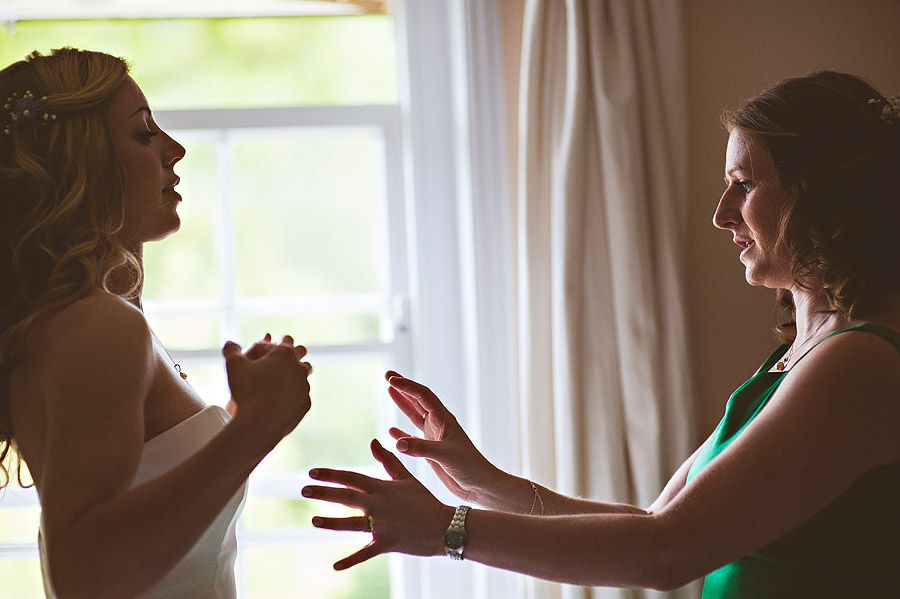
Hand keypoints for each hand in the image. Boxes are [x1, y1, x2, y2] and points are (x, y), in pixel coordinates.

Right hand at [223, 334, 311, 441]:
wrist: (260, 423)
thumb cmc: (246, 391)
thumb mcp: (234, 365)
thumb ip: (231, 350)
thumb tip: (229, 343)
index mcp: (284, 353)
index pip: (270, 345)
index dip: (257, 350)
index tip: (248, 360)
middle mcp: (299, 367)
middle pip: (295, 355)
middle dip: (282, 358)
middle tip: (270, 364)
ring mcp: (305, 386)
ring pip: (301, 376)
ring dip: (290, 376)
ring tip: (277, 380)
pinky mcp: (305, 403)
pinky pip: (299, 396)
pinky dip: (291, 396)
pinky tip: (280, 400)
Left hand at [303, 439, 452, 569]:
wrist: (445, 525)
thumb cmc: (425, 500)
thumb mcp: (406, 478)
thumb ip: (388, 461)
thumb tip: (373, 441)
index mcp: (382, 487)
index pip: (352, 478)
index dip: (331, 474)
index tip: (312, 472)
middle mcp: (380, 504)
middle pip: (347, 497)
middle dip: (324, 493)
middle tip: (304, 490)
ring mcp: (383, 524)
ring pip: (353, 523)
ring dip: (332, 522)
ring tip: (313, 521)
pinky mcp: (387, 542)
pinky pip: (366, 552)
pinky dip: (351, 560)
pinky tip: (335, 565)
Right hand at [386, 371, 500, 504]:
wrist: (479, 485)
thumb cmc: (469, 467)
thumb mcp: (445, 455)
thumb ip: (421, 448)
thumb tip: (397, 442)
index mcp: (444, 419)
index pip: (422, 395)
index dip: (406, 386)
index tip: (390, 380)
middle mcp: (438, 424)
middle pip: (418, 400)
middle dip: (403, 387)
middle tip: (387, 375)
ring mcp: (434, 436)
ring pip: (415, 415)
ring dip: (402, 403)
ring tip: (389, 391)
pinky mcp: (431, 451)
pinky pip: (412, 437)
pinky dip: (401, 433)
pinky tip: (392, 431)